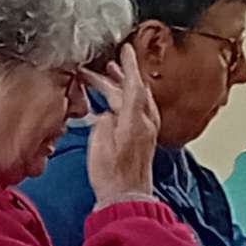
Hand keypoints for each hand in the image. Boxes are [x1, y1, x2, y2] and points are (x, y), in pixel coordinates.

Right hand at [84, 54, 161, 205]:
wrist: (126, 197)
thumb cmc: (112, 175)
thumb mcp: (100, 144)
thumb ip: (104, 122)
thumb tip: (106, 113)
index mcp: (136, 120)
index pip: (134, 84)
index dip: (129, 65)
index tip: (126, 48)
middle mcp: (145, 123)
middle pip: (134, 90)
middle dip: (119, 75)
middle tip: (104, 64)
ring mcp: (145, 130)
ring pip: (134, 100)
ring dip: (120, 86)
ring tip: (107, 74)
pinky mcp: (142, 138)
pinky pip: (133, 110)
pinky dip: (122, 101)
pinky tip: (110, 101)